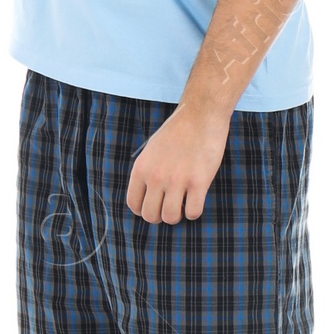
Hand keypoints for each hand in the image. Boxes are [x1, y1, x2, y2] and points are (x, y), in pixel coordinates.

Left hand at [125, 103, 232, 224]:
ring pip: (171, 218)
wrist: (200, 115)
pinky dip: (194, 212)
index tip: (154, 206)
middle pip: (150, 215)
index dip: (143, 210)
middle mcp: (155, 177)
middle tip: (169, 207)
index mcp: (141, 169)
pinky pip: (193, 212)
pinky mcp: (199, 182)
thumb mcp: (151, 150)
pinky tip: (195, 201)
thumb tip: (146, 196)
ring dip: (177, 216)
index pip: (133, 203)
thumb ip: (147, 172)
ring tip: (182, 206)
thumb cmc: (177, 131)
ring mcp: (177, 180)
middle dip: (160, 216)